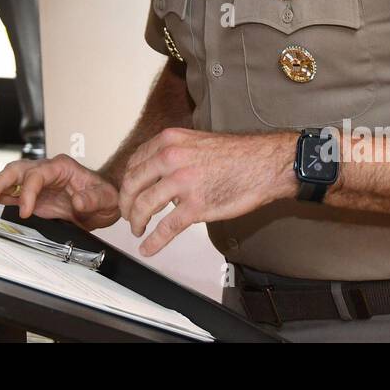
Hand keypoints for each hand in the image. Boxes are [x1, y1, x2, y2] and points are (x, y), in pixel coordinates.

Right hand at [0, 155, 120, 231]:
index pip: (38, 175)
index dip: (29, 191)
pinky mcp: (31, 195)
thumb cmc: (105, 196)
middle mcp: (45, 171)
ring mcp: (36, 182)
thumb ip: (93, 199)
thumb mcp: (106, 198)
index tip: (25, 210)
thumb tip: (79, 202)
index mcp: (61, 167)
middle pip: (17, 170)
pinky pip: (9, 192)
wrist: (105, 202)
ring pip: (8, 179)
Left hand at [119, 128, 294, 256]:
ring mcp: (182, 183)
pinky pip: (166, 228)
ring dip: (136, 221)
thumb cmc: (236, 155)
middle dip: (126, 204)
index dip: (127, 182)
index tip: (128, 193)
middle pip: (132, 185)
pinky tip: (147, 248)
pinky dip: (153, 241)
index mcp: (169, 141)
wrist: (263, 163)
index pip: (134, 163)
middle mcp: (170, 158)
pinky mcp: (195, 206)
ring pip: (144, 206)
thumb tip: (157, 175)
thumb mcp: (195, 142)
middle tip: (127, 214)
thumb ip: (172, 155)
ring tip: (137, 229)